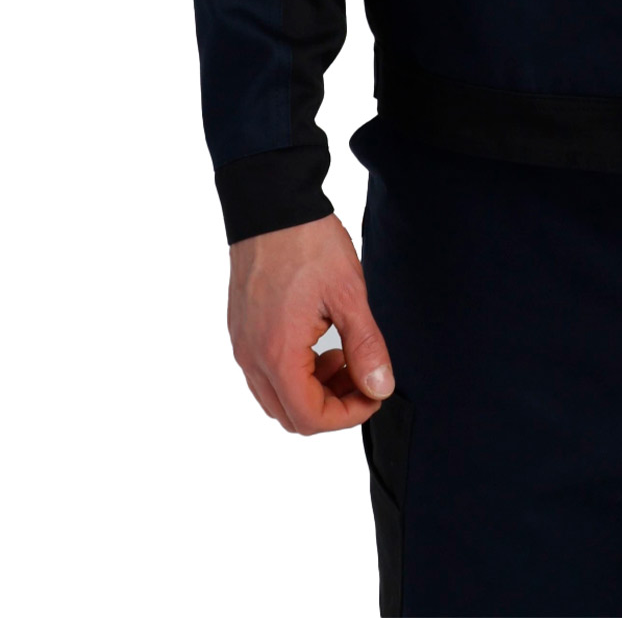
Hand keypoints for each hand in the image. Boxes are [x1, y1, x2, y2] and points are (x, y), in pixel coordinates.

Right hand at [228, 214, 393, 433]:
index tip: (373, 392)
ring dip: (312, 389)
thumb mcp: (349, 293)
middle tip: (360, 373)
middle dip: (331, 404)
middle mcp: (251, 356)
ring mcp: (242, 343)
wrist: (272, 204)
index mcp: (277, 354)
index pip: (309, 418)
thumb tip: (379, 387)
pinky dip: (293, 371)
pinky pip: (264, 371)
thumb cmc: (307, 242)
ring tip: (341, 353)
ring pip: (275, 396)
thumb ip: (366, 346)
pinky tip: (318, 339)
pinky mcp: (241, 328)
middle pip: (290, 415)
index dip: (348, 415)